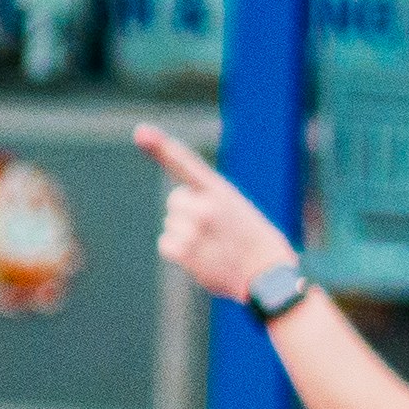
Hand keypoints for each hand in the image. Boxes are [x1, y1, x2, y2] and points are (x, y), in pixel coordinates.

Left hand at [136, 124, 294, 305]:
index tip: (141, 132)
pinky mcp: (184, 250)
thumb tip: (179, 206)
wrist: (268, 276)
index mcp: (222, 191)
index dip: (161, 147)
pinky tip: (201, 257)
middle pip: (176, 200)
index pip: (186, 164)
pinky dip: (178, 251)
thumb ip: (211, 201)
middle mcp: (205, 206)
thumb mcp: (238, 210)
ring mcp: (193, 228)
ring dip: (186, 234)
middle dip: (188, 212)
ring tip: (213, 245)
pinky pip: (166, 243)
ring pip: (172, 223)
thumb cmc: (256, 243)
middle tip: (214, 229)